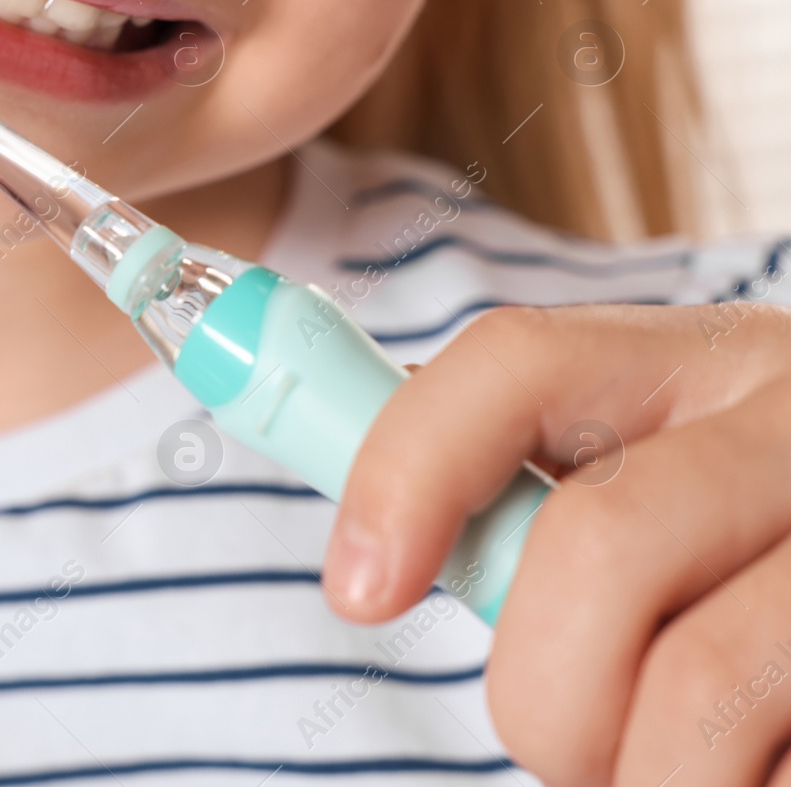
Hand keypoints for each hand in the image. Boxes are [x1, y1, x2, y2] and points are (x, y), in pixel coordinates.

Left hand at [322, 302, 790, 786]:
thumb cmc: (754, 557)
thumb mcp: (662, 482)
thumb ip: (540, 507)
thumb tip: (372, 563)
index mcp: (706, 360)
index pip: (519, 363)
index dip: (409, 470)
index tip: (357, 592)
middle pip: (599, 546)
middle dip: (545, 700)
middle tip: (566, 754)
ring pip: (702, 688)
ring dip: (643, 779)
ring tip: (667, 777)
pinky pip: (785, 767)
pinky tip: (761, 770)